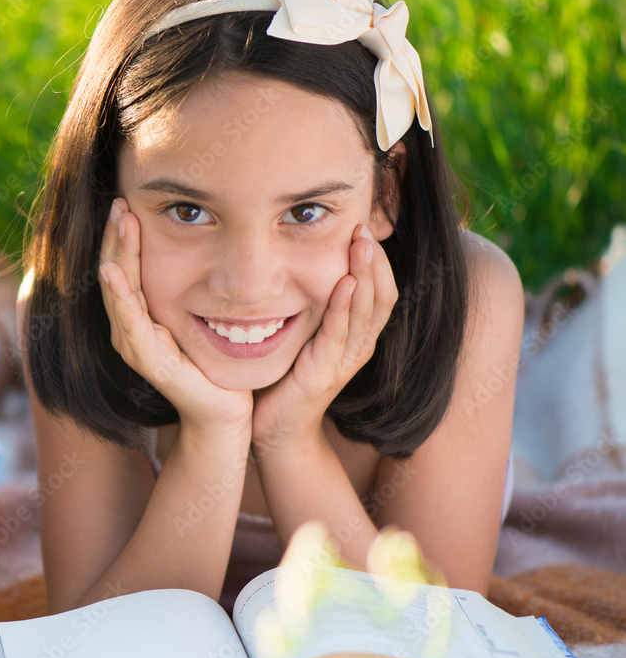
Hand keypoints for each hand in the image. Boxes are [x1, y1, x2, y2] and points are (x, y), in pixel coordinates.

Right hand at [98, 198, 252, 435]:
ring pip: (118, 291)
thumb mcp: (203, 318)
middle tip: (120, 201)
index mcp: (141, 318)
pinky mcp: (149, 360)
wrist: (225, 412)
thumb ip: (196, 290)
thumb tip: (209, 246)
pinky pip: (131, 322)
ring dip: (116, 255)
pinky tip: (113, 272)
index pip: (126, 269)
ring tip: (119, 222)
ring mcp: (136, 346)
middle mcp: (130, 330)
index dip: (124, 237)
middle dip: (117, 236)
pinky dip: (120, 296)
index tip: (127, 202)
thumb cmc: (216, 366)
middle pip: (116, 273)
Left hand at [251, 223, 398, 449]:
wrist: (277, 431)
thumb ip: (315, 306)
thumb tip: (303, 262)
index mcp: (358, 337)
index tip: (364, 228)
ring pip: (366, 311)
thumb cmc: (287, 380)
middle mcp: (359, 347)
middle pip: (381, 296)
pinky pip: (339, 333)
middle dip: (375, 260)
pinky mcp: (325, 372)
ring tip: (362, 244)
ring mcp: (345, 361)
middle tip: (364, 226)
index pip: (381, 292)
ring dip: (365, 274)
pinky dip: (344, 305)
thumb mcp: (307, 334)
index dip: (378, 262)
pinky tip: (344, 282)